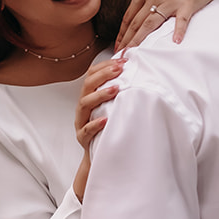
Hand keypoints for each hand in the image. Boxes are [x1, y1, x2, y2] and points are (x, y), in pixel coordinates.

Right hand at [72, 57, 123, 201]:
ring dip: (100, 94)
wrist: (100, 158)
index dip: (105, 66)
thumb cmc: (108, 130)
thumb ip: (120, 93)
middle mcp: (83, 108)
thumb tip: (137, 74)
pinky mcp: (83, 139)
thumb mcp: (114, 109)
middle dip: (104, 75)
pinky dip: (95, 124)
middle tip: (120, 69)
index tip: (123, 60)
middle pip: (87, 85)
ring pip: (84, 104)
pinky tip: (106, 120)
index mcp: (89, 97)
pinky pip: (86, 131)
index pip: (91, 75)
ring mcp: (81, 123)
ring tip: (115, 89)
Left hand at [114, 0, 218, 48]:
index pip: (129, 15)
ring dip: (140, 40)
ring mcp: (170, 2)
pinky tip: (175, 41)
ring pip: (151, 24)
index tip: (117, 45)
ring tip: (133, 53)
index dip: (122, 32)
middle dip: (127, 40)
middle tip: (120, 54)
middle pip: (137, 22)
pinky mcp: (186, 5)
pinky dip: (178, 30)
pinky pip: (181, 20)